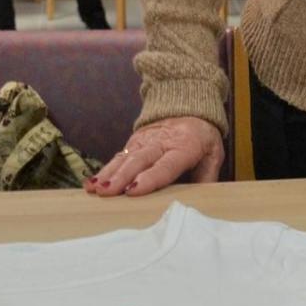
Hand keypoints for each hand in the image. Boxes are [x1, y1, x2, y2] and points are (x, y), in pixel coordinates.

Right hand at [87, 116, 223, 195]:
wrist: (189, 105)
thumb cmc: (202, 136)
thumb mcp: (214, 153)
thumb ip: (208, 176)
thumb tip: (202, 199)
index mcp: (184, 147)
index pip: (165, 165)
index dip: (149, 178)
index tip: (133, 190)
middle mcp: (161, 143)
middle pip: (139, 161)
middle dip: (121, 177)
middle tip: (107, 193)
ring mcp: (144, 141)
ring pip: (124, 158)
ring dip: (108, 174)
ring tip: (94, 189)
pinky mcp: (134, 142)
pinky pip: (118, 157)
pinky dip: (105, 170)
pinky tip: (91, 183)